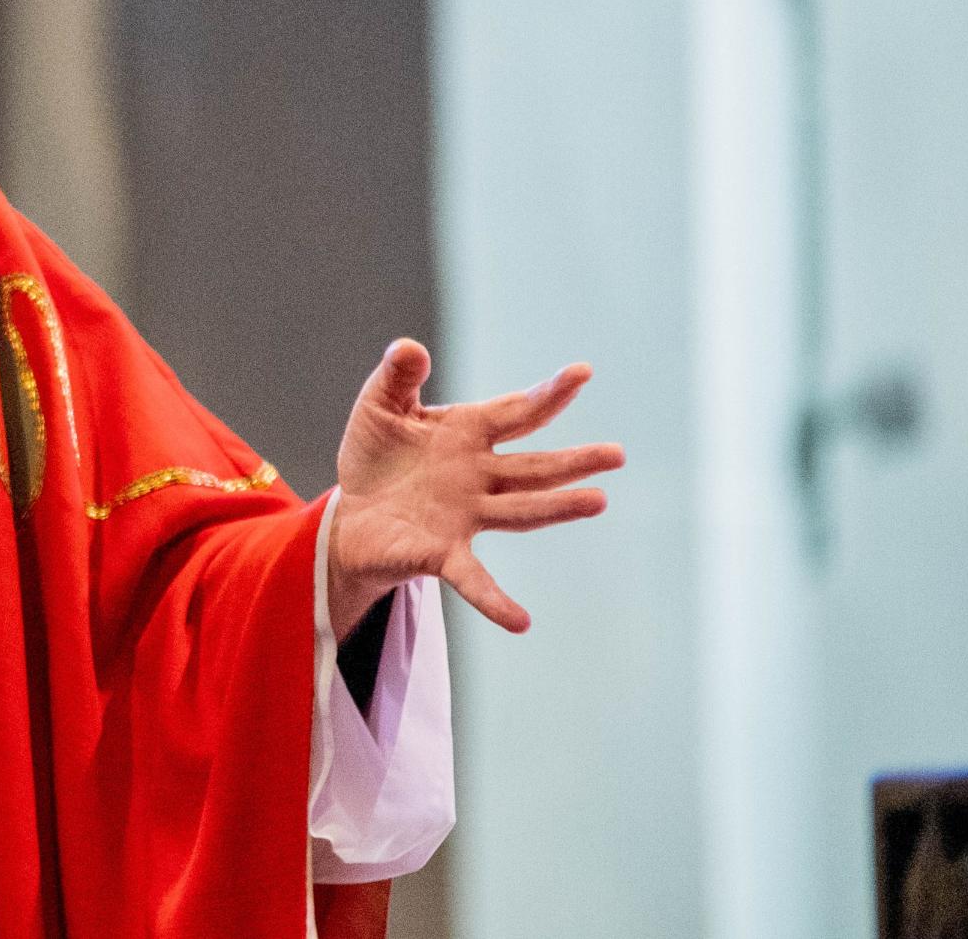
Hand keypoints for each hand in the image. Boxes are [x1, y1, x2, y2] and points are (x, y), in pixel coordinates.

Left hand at [328, 339, 621, 635]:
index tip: (582, 373)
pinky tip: (522, 622)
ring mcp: (465, 516)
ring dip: (557, 508)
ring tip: (598, 502)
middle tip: (618, 454)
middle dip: (574, 459)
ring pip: (520, 511)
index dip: (549, 394)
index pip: (516, 411)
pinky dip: (496, 601)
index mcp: (466, 433)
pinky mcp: (441, 552)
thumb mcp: (380, 406)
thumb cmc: (374, 456)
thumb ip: (398, 375)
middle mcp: (477, 476)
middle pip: (533, 466)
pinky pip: (473, 579)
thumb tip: (410, 346)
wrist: (350, 514)